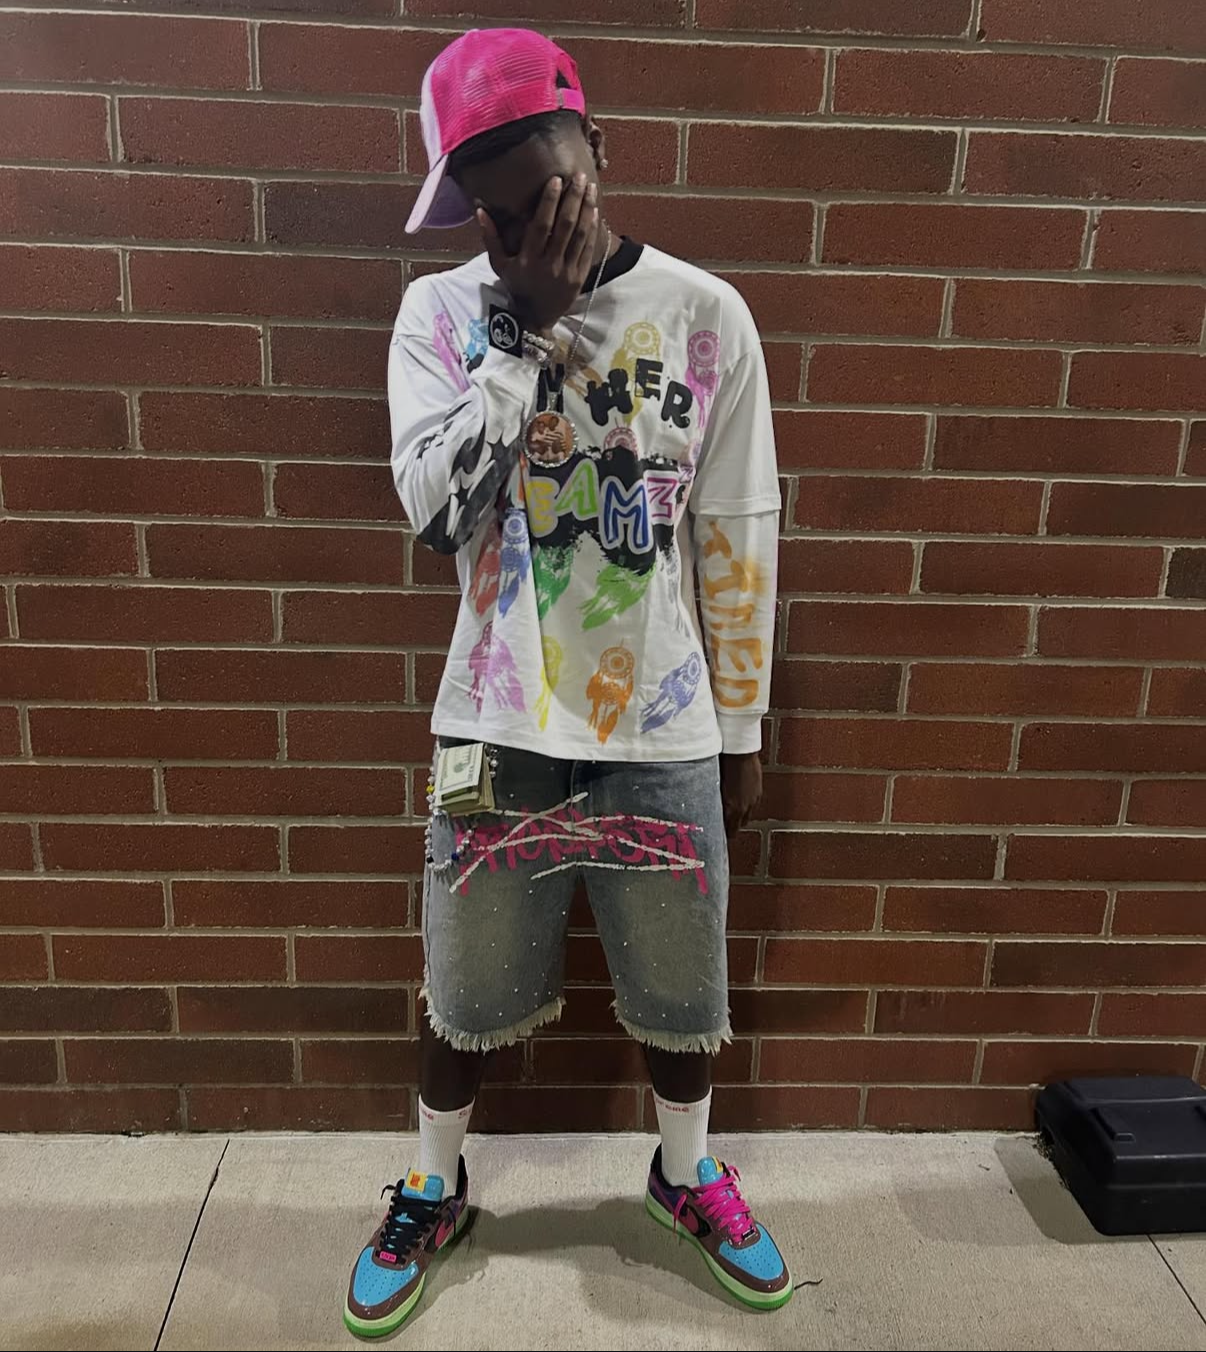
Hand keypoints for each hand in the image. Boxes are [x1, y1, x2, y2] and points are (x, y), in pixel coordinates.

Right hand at [477, 173, 599, 333]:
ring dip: (586, 209)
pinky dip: (592, 230)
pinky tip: (594, 211)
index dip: (550, 202)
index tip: (557, 180)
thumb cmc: (516, 286)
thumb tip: (479, 209)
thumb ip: (490, 237)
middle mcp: (549, 264)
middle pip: (565, 226)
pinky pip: (588, 250)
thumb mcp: (499, 265)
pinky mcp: (579, 278)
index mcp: (528, 259)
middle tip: (580, 177)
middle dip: (573, 199)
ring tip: (591, 188)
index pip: (541, 225)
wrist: (535, 317)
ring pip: (580, 236)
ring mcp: (566, 272)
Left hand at [720, 752, 761, 838]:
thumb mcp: (715, 786)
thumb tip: (707, 808)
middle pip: (738, 827)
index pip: (729, 830)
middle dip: (730, 827)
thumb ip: (714, 800)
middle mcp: (745, 807)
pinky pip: (752, 806)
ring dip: (739, 818)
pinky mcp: (758, 793)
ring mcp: (753, 800)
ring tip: (730, 814)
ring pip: (746, 817)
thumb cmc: (723, 765)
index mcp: (733, 807)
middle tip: (722, 826)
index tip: (716, 835)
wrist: (741, 752)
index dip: (722, 834)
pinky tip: (739, 801)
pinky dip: (745, 807)